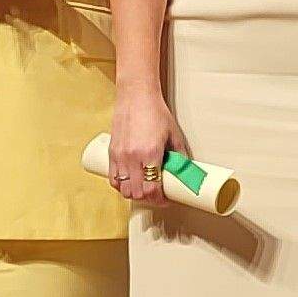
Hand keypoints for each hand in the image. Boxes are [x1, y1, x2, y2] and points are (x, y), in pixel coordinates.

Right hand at [105, 86, 187, 203]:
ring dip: (134, 194)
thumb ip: (179, 156)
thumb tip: (185, 172)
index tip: (166, 199)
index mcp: (150, 153)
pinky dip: (121, 186)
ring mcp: (120, 156)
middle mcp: (132, 157)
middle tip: (158, 196)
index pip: (152, 189)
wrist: (136, 96)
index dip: (160, 200)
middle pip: (137, 193)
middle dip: (149, 199)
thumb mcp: (173, 135)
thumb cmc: (155, 112)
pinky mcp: (112, 153)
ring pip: (123, 189)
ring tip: (144, 189)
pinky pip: (112, 178)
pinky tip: (130, 183)